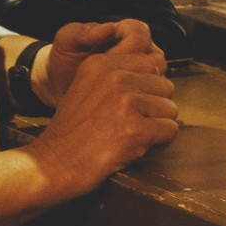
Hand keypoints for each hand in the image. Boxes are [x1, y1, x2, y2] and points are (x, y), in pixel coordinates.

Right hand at [26, 28, 178, 200]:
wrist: (54, 164)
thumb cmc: (72, 131)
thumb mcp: (87, 85)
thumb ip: (118, 73)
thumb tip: (160, 68)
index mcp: (102, 63)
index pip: (153, 62)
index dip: (148, 86)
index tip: (133, 104)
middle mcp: (115, 77)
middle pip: (165, 85)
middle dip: (154, 107)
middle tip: (131, 123)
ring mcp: (126, 102)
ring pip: (170, 109)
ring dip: (157, 126)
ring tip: (131, 135)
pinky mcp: (135, 130)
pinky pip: (170, 130)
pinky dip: (160, 143)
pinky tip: (137, 147)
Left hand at [47, 18, 161, 102]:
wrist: (60, 86)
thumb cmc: (65, 60)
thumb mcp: (67, 41)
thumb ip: (85, 32)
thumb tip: (107, 28)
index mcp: (124, 32)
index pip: (140, 36)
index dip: (126, 49)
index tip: (106, 59)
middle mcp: (139, 52)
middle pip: (155, 58)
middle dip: (134, 71)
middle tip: (110, 80)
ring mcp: (141, 73)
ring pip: (156, 79)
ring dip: (137, 88)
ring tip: (112, 93)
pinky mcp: (140, 93)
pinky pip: (150, 98)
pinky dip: (137, 102)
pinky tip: (116, 104)